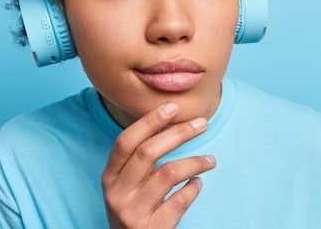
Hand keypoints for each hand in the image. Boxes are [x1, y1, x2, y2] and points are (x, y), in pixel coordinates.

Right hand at [101, 102, 215, 228]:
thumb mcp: (126, 187)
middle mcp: (117, 194)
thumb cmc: (134, 211)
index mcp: (109, 178)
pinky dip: (193, 188)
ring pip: (169, 174)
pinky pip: (180, 201)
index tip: (172, 106)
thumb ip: (139, 162)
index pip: (126, 141)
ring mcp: (133, 214)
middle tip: (202, 123)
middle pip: (148, 152)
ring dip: (195, 162)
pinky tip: (198, 183)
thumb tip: (171, 122)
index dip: (149, 121)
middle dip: (178, 133)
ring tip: (211, 160)